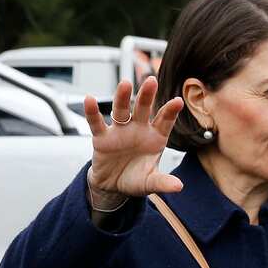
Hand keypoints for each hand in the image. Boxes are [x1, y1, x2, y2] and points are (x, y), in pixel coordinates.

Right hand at [83, 77, 185, 203]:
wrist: (113, 186)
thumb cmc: (136, 179)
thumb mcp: (150, 183)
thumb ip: (162, 182)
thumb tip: (178, 187)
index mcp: (155, 137)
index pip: (164, 122)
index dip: (170, 112)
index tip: (178, 101)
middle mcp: (138, 129)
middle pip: (143, 109)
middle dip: (147, 95)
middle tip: (151, 80)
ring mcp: (120, 131)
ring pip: (121, 111)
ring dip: (122, 97)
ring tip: (125, 83)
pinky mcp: (102, 138)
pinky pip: (96, 123)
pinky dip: (92, 112)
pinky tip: (89, 99)